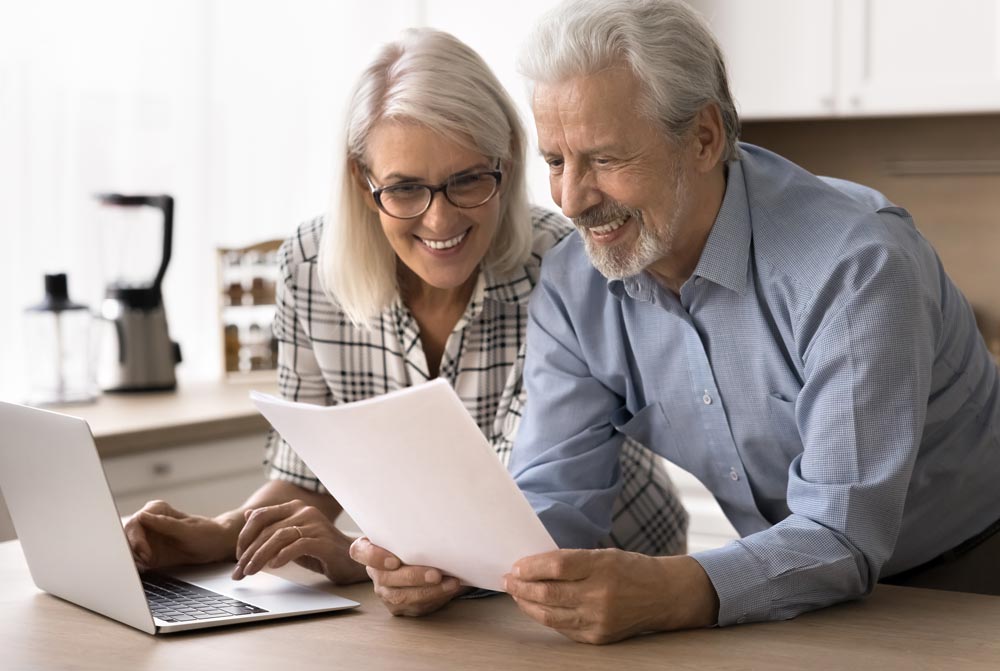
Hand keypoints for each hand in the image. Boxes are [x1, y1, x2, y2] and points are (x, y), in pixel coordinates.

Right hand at [124, 500, 234, 570]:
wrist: (216, 545)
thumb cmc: (206, 533)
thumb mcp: (188, 530)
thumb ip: (165, 524)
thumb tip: (143, 517)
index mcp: (156, 510)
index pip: (136, 522)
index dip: (136, 538)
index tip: (144, 552)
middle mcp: (148, 522)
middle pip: (127, 536)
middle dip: (132, 551)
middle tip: (144, 563)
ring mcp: (147, 537)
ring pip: (128, 548)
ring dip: (132, 559)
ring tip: (144, 568)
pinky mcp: (149, 552)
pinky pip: (135, 559)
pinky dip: (136, 565)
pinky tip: (144, 570)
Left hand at [232, 499, 367, 584]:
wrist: (351, 562)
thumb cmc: (320, 550)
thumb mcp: (292, 538)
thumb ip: (273, 527)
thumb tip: (249, 516)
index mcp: (295, 508)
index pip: (260, 516)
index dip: (244, 536)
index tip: (238, 555)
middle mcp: (304, 511)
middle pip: (267, 530)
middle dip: (248, 552)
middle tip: (239, 572)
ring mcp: (315, 525)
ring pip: (279, 537)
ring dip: (260, 557)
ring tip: (250, 572)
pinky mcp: (324, 541)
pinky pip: (298, 546)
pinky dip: (283, 556)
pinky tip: (274, 566)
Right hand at [349, 537, 464, 615]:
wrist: (413, 557)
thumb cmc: (409, 539)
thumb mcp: (404, 530)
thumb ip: (409, 529)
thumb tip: (434, 524)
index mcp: (367, 549)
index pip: (360, 552)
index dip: (375, 558)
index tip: (395, 561)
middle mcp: (374, 572)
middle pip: (386, 578)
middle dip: (414, 577)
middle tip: (436, 574)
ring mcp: (384, 591)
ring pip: (401, 597)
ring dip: (429, 591)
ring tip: (450, 583)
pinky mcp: (398, 606)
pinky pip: (414, 607)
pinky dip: (434, 599)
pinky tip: (449, 589)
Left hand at [503, 549, 718, 644]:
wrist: (663, 595)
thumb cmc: (630, 569)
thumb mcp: (603, 554)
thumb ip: (571, 560)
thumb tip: (533, 566)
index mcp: (602, 567)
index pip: (557, 566)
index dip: (531, 566)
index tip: (516, 565)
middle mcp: (600, 595)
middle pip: (549, 592)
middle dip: (522, 586)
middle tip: (508, 580)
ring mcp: (599, 619)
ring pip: (550, 615)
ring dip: (527, 604)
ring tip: (517, 594)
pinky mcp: (598, 637)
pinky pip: (563, 628)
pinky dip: (545, 617)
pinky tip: (536, 608)